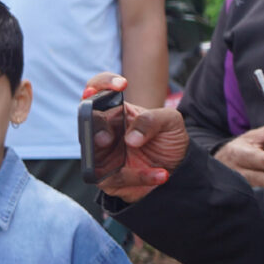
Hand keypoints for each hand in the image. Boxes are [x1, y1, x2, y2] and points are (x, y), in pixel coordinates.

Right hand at [80, 72, 189, 201]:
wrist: (177, 167)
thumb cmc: (167, 139)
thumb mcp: (171, 122)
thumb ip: (153, 120)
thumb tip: (130, 139)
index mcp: (113, 112)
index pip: (96, 91)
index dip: (101, 84)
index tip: (121, 86)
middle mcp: (102, 131)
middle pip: (86, 122)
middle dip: (96, 127)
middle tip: (106, 137)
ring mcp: (101, 155)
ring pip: (94, 154)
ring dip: (113, 157)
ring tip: (144, 156)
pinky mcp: (106, 178)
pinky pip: (115, 178)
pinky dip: (139, 177)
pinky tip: (161, 174)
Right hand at [216, 120, 263, 192]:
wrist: (223, 165)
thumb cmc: (244, 149)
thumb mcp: (255, 137)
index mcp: (238, 153)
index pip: (252, 158)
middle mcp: (237, 172)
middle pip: (257, 178)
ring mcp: (240, 187)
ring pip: (258, 192)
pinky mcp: (246, 199)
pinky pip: (260, 201)